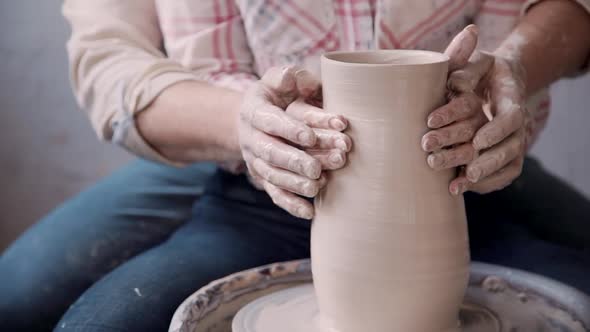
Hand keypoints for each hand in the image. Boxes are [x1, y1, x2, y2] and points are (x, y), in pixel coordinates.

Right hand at [238, 66, 350, 218]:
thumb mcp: (276, 79)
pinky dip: (291, 205)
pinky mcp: (265, 178)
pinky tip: (310, 212)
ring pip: (272, 176)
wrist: (252, 119)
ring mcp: (256, 161)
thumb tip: (292, 77)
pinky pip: (275, 194)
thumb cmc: (274, 95)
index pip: (270, 121)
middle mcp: (251, 138)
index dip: (289, 129)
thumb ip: (285, 76)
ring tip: (317, 186)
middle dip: (294, 161)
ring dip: (295, 183)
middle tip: (316, 168)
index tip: (310, 136)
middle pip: (270, 153)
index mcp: (254, 111)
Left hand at [422, 25, 528, 194]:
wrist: (494, 82)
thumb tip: (453, 84)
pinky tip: (456, 189)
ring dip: (481, 176)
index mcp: (512, 98)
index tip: (476, 141)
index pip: (511, 119)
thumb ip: (463, 67)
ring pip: (505, 165)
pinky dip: (481, 185)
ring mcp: (512, 142)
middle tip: (460, 168)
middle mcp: (517, 124)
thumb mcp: (473, 61)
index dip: (495, 131)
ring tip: (456, 184)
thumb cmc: (478, 70)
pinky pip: (500, 177)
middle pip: (508, 148)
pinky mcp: (503, 157)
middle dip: (483, 160)